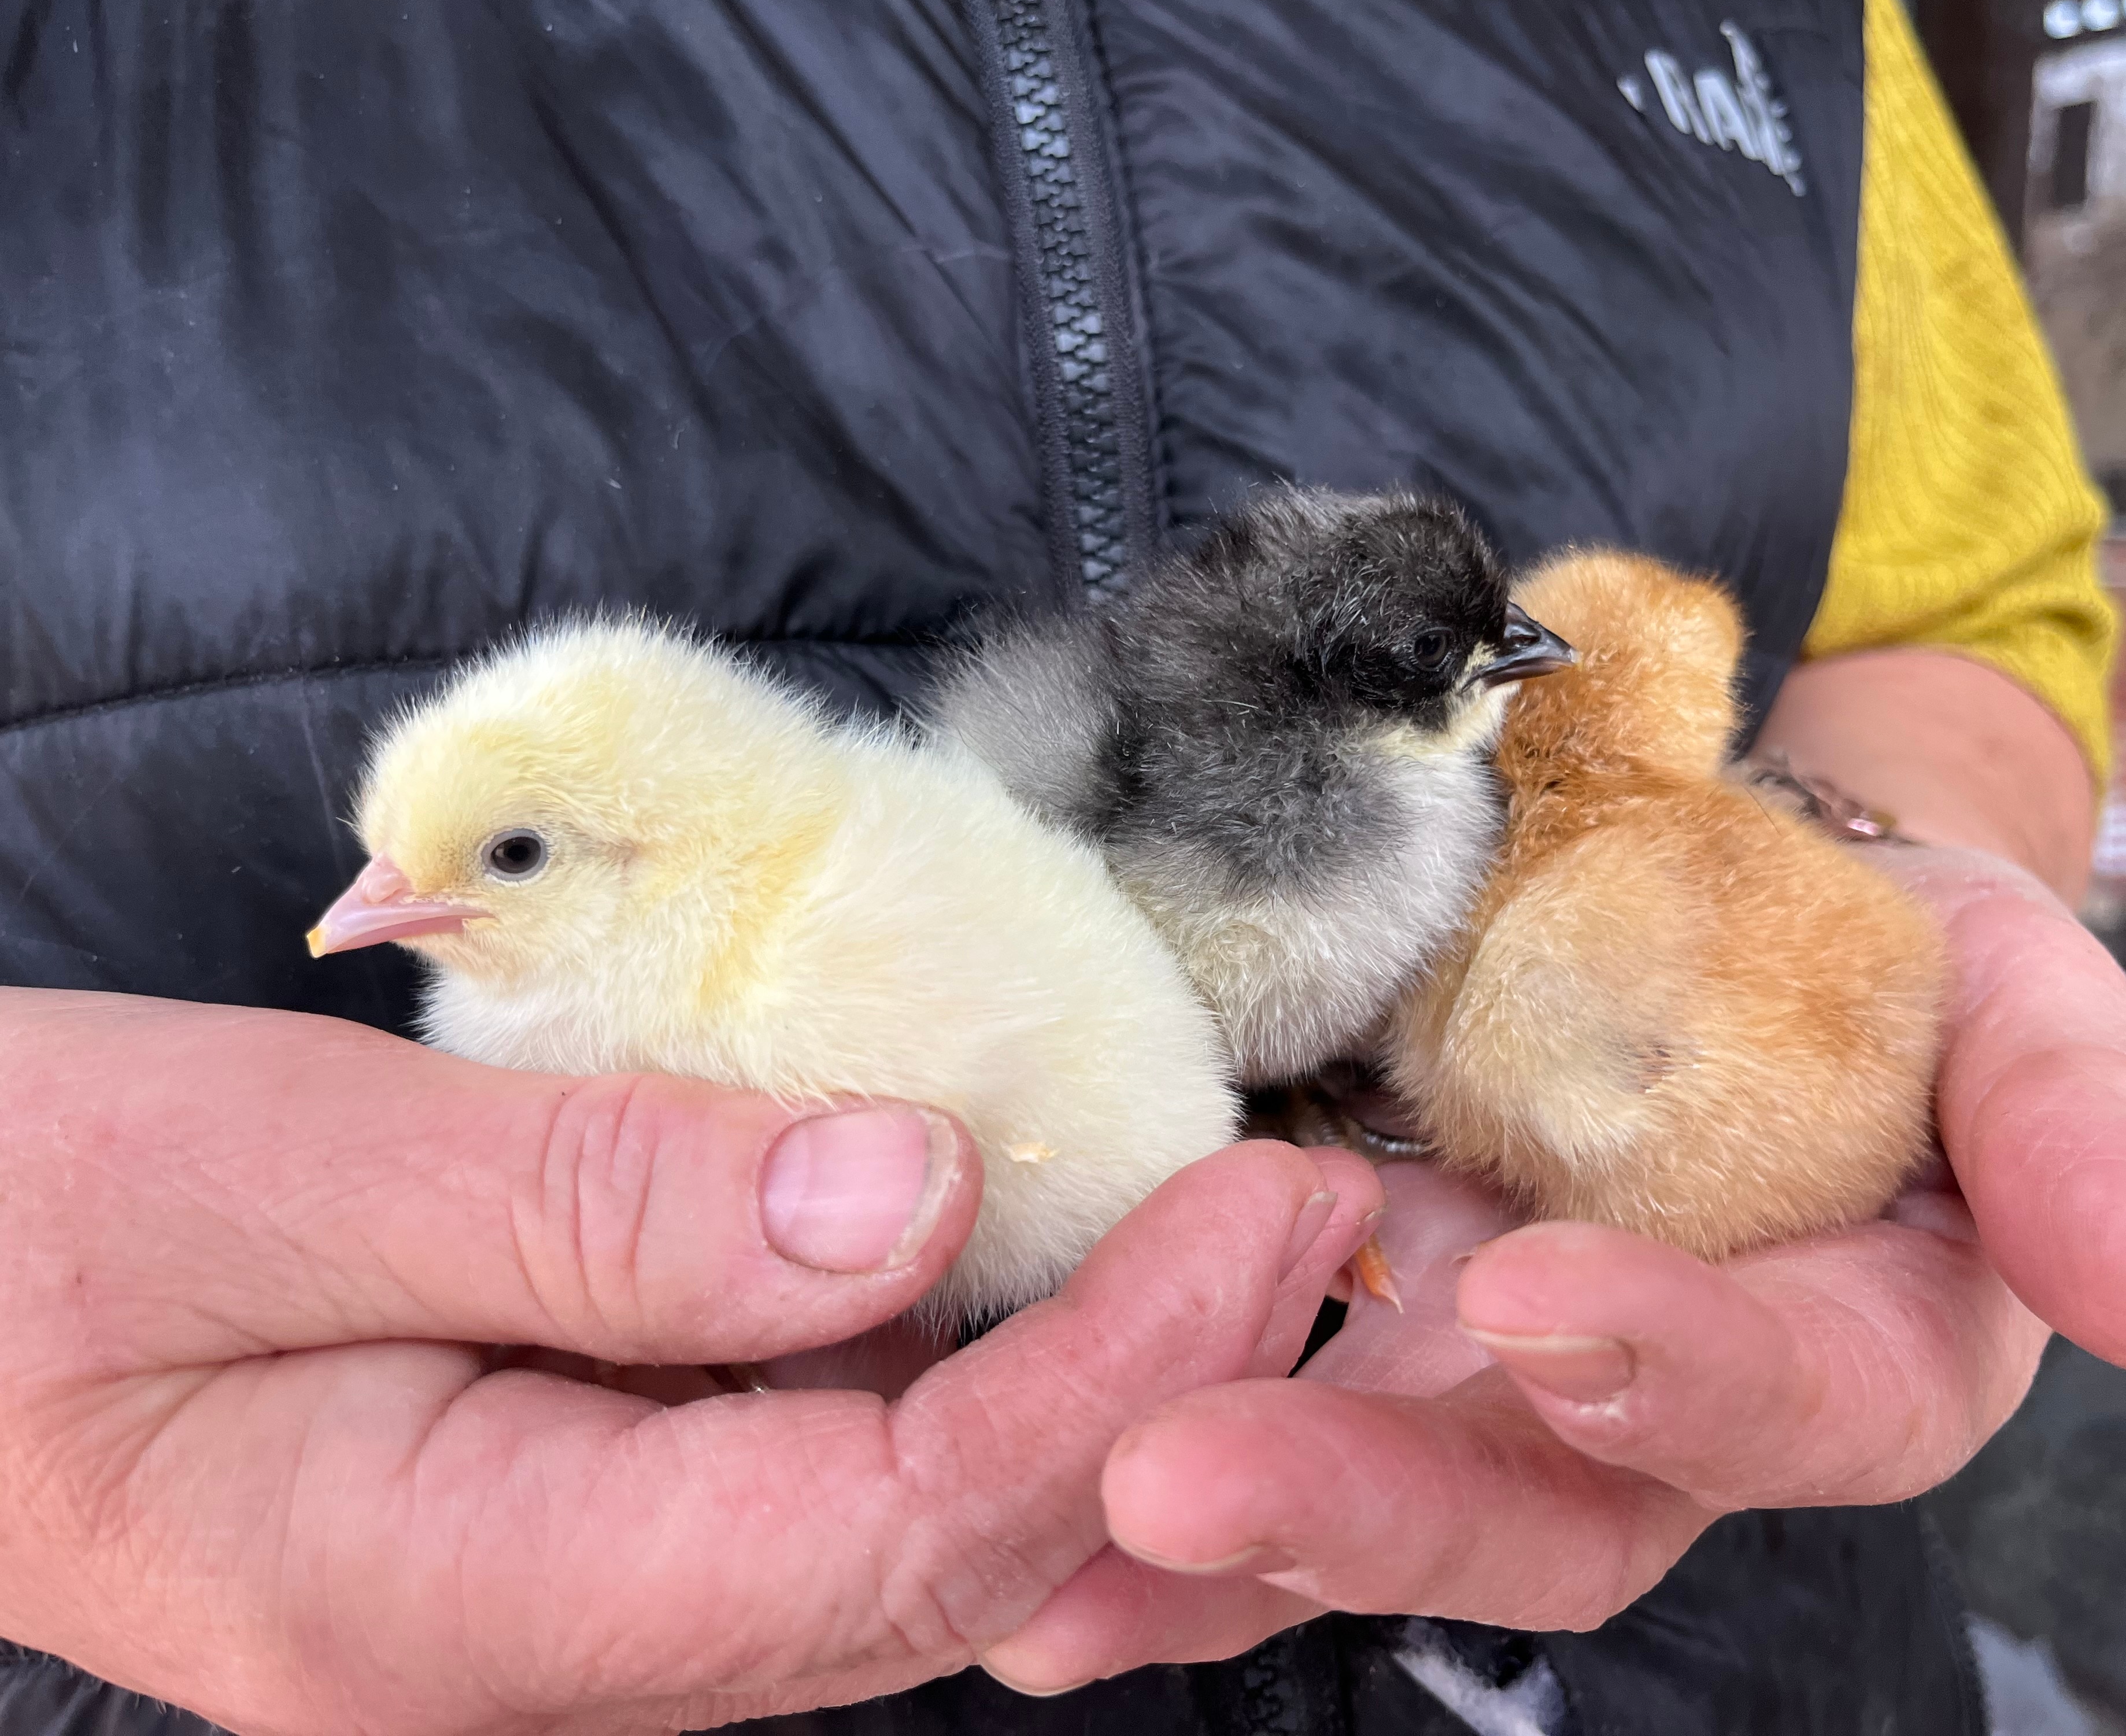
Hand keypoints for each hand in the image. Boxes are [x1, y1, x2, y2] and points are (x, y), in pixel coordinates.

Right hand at [0, 989, 1381, 1734]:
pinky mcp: (585, 1495)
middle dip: (1145, 1397)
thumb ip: (599, 1203)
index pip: (873, 1537)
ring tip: (1232, 1229)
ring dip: (1081, 1388)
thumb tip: (915, 1195)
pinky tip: (1033, 1251)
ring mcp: (576, 1588)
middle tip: (1300, 1209)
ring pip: (892, 1528)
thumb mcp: (281, 1175)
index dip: (1091, 1388)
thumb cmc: (22, 1218)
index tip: (1247, 1221)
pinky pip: (813, 1458)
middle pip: (921, 1570)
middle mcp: (557, 1648)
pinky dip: (952, 1364)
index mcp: (466, 1609)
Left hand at [981, 843, 2125, 1687]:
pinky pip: (1236, 1399)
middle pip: (1525, 1504)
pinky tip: (994, 1473)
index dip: (1679, 1374)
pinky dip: (1118, 1447)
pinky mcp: (1348, 1305)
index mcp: (1830, 1343)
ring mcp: (1476, 1363)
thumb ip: (2078, 1136)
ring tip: (1029, 1542)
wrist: (1717, 872)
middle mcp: (1640, 1399)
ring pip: (1352, 1489)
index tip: (1542, 1302)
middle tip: (1173, 1481)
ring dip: (1196, 1527)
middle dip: (1359, 1501)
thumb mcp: (2009, 999)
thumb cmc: (1884, 942)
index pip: (1782, 1406)